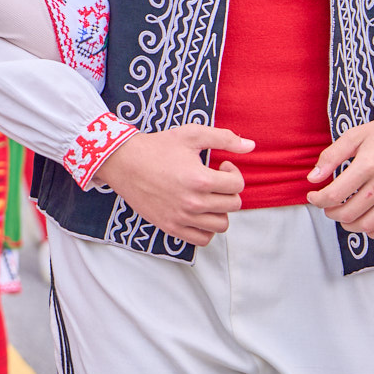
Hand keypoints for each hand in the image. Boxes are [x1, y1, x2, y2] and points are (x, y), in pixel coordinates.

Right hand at [93, 125, 253, 246]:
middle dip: (228, 190)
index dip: (233, 173)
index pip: (237, 185)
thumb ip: (224, 138)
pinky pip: (203, 239)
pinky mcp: (171, 226)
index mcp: (200, 179)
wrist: (123, 161)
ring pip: (221, 224)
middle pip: (232, 205)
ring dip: (220, 210)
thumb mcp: (191, 134)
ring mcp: (182, 217)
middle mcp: (193, 202)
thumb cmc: (157, 146)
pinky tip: (199, 212)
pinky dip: (206, 228)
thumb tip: (251, 145)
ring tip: (208, 197)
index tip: (221, 167)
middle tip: (214, 180)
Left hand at [306, 106, 373, 236]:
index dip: (317, 199)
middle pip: (349, 212)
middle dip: (330, 213)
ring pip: (367, 225)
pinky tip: (364, 222)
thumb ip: (330, 157)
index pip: (335, 194)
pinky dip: (373, 232)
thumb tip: (313, 178)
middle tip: (326, 206)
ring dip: (348, 224)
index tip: (312, 196)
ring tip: (341, 215)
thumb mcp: (354, 136)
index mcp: (368, 166)